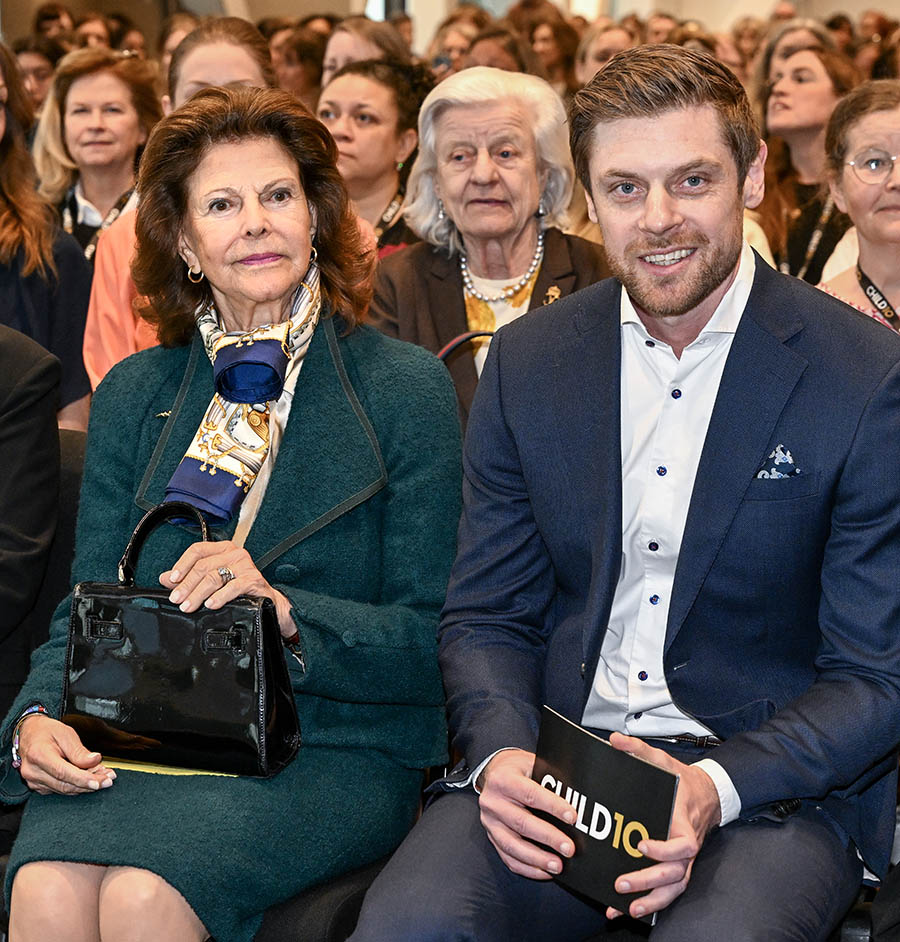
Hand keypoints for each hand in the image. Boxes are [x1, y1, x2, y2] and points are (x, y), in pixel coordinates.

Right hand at [16, 715, 115, 794]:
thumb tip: (95, 760)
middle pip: (65, 784)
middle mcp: (33, 771)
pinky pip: (60, 789)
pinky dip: (76, 785)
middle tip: (109, 779)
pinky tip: (89, 778)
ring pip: (64, 789)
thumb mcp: (65, 733)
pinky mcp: (38, 785)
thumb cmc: (47, 731)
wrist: (30, 733)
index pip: (63, 772)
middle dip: (90, 784)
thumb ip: (79, 750)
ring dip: (85, 786)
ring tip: (103, 777)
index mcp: (39, 755)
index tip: (101, 782)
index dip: (84, 779)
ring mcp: (34, 780)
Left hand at [160, 540, 294, 637]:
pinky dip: (219, 596)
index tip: (171, 580)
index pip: (197, 550)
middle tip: (177, 599)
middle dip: (186, 585)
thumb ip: (189, 578)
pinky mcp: (254, 580)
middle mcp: (235, 553)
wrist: (267, 602)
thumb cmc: (240, 590)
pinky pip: (233, 587)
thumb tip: (165, 578)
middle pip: (203, 566)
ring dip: (198, 593)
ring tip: (189, 606)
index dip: (182, 564)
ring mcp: (245, 566)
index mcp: (223, 549)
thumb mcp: (213, 581)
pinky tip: (210, 604)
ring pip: (214, 577)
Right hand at [478, 749, 577, 879]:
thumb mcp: (531, 764)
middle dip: (548, 837)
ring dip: (538, 858)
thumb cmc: (518, 769)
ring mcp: (490, 822)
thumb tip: (576, 795)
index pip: (530, 794)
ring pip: (513, 845)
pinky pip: (508, 858)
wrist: (494, 773)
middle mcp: (493, 802)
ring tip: (558, 866)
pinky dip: (527, 868)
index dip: (552, 806)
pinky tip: (544, 871)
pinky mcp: (491, 837)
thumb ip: (548, 778)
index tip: (572, 817)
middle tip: (569, 848)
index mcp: (503, 780)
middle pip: (522, 823)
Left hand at [606, 733, 720, 920]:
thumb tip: (614, 740)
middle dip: (648, 882)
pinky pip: (669, 889)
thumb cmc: (682, 780)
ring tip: (627, 908)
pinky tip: (629, 910)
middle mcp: (686, 846)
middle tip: (622, 884)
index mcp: (684, 823)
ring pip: (674, 888)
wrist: (707, 794)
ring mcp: (684, 860)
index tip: (641, 846)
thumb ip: (638, 750)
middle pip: (674, 874)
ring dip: (652, 900)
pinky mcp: (678, 866)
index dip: (664, 850)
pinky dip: (652, 903)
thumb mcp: (662, 760)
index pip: (682, 846)